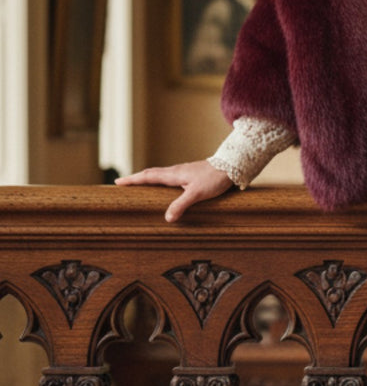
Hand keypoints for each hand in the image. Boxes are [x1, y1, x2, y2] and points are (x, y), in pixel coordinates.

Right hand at [115, 160, 233, 222]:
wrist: (230, 167)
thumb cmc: (214, 179)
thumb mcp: (197, 194)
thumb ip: (181, 205)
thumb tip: (167, 218)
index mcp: (173, 174)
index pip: (147, 176)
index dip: (132, 180)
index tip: (118, 182)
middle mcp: (175, 171)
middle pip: (150, 174)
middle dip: (135, 179)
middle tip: (122, 183)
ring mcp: (182, 172)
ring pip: (159, 174)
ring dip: (146, 178)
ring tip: (137, 184)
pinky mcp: (189, 174)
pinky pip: (168, 176)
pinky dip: (159, 180)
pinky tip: (162, 186)